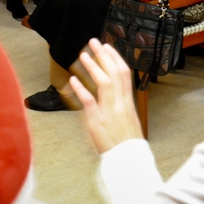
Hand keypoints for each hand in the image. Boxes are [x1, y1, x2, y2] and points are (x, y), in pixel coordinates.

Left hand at [70, 39, 141, 153]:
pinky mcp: (98, 121)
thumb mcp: (130, 120)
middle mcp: (120, 104)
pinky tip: (73, 79)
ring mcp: (109, 112)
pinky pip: (89, 101)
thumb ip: (122, 105)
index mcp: (128, 103)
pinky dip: (81, 89)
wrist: (129, 161)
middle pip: (114, 73)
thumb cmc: (128, 143)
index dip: (115, 58)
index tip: (108, 47)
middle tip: (94, 42)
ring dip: (93, 67)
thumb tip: (116, 94)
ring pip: (103, 83)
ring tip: (83, 55)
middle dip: (103, 56)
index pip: (124, 74)